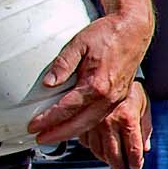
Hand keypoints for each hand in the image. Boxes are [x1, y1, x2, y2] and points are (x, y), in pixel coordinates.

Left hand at [28, 11, 151, 144]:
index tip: (34, 125)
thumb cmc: (108, 33)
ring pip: (91, 124)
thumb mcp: (79, 43)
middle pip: (79, 123)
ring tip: (53, 136)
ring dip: (71, 133)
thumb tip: (49, 83)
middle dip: (58, 134)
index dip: (48, 119)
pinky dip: (85, 126)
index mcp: (97, 84)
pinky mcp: (119, 97)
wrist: (133, 30)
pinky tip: (74, 126)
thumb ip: (63, 64)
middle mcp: (108, 96)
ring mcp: (116, 99)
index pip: (67, 108)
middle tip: (40, 138)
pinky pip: (99, 117)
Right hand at [85, 83, 150, 168]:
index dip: (135, 162)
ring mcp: (95, 123)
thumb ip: (145, 127)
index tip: (136, 167)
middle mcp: (110, 122)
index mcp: (128, 119)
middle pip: (114, 154)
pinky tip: (98, 148)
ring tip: (110, 161)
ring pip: (98, 151)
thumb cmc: (130, 89)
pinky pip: (85, 142)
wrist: (111, 73)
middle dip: (119, 165)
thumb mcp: (144, 105)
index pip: (133, 149)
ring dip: (105, 159)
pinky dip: (91, 148)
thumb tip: (145, 147)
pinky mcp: (84, 121)